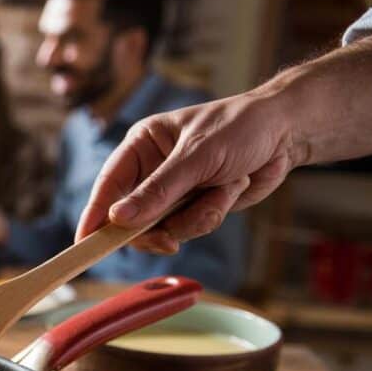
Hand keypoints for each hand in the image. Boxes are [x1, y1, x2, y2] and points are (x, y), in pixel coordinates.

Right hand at [76, 92, 295, 253]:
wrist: (287, 134)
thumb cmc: (240, 128)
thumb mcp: (197, 157)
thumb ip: (158, 191)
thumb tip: (119, 220)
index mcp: (141, 146)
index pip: (108, 185)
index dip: (95, 215)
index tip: (84, 243)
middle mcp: (151, 170)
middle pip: (131, 217)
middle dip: (156, 227)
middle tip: (168, 239)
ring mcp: (173, 192)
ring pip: (164, 228)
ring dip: (197, 215)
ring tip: (224, 186)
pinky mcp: (194, 206)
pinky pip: (190, 228)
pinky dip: (212, 214)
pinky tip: (232, 189)